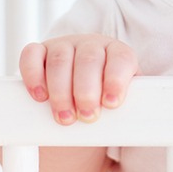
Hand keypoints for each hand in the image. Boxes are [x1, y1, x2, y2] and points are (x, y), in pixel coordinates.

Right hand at [19, 34, 138, 124]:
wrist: (80, 97)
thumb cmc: (104, 100)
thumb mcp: (121, 102)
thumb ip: (131, 108)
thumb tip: (141, 126)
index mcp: (117, 53)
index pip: (121, 59)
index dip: (116, 80)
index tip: (111, 104)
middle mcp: (91, 45)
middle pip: (89, 60)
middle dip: (87, 92)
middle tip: (87, 117)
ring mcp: (63, 45)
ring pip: (60, 60)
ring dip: (61, 92)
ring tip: (65, 117)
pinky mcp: (39, 52)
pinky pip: (31, 56)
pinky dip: (33, 75)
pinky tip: (40, 96)